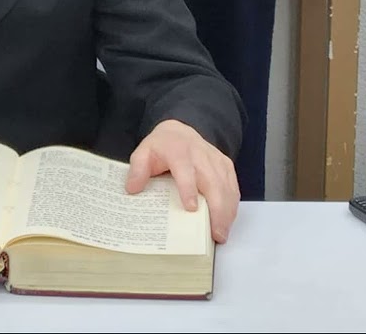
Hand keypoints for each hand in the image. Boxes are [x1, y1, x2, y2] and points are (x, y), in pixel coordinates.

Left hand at [125, 119, 239, 242]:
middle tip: (215, 234)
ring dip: (227, 211)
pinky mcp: (225, 165)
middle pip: (213, 182)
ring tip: (221, 234)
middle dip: (217, 209)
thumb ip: (137, 170)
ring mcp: (215, 160)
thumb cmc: (161, 147)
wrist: (180, 131)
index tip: (191, 208)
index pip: (186, 171)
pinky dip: (232, 205)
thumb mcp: (143, 153)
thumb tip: (133, 189)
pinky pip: (232, 186)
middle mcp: (201, 155)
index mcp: (178, 151)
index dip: (189, 189)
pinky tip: (227, 221)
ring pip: (226, 186)